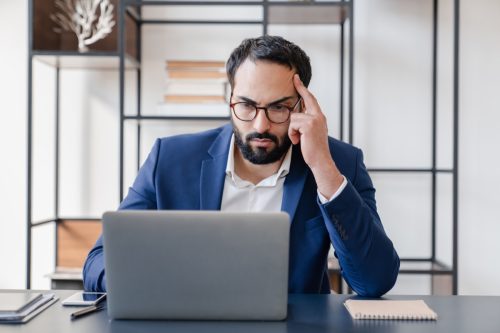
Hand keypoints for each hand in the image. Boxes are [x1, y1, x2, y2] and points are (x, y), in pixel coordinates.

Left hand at [289, 74, 343, 197]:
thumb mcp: (310, 133)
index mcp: (320, 117)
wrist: (320, 160)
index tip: (297, 79)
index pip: (311, 99)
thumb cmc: (313, 149)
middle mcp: (319, 116)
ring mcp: (315, 120)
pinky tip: (298, 141)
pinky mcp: (309, 125)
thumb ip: (306, 123)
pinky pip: (293, 124)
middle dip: (300, 88)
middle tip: (294, 78)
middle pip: (306, 99)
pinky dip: (292, 134)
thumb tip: (295, 115)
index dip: (304, 89)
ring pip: (294, 117)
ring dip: (292, 130)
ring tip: (298, 139)